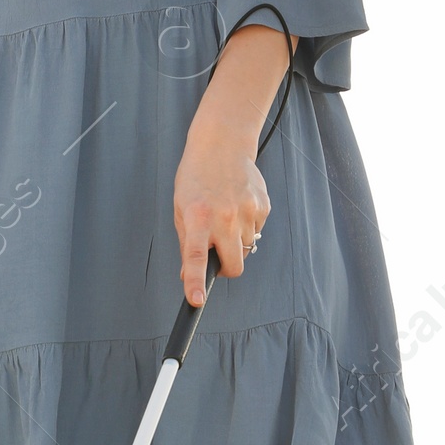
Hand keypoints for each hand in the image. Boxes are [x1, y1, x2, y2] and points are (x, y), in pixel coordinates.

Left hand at [173, 124, 269, 308]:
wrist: (222, 144)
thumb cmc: (196, 177)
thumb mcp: (181, 208)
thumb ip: (187, 242)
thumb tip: (190, 274)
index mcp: (198, 217)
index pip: (196, 257)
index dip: (196, 282)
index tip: (196, 300)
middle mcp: (224, 217)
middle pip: (234, 266)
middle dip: (227, 269)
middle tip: (218, 256)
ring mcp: (247, 212)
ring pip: (246, 249)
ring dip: (236, 242)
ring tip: (225, 216)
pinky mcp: (262, 206)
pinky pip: (256, 230)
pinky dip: (246, 225)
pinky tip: (237, 205)